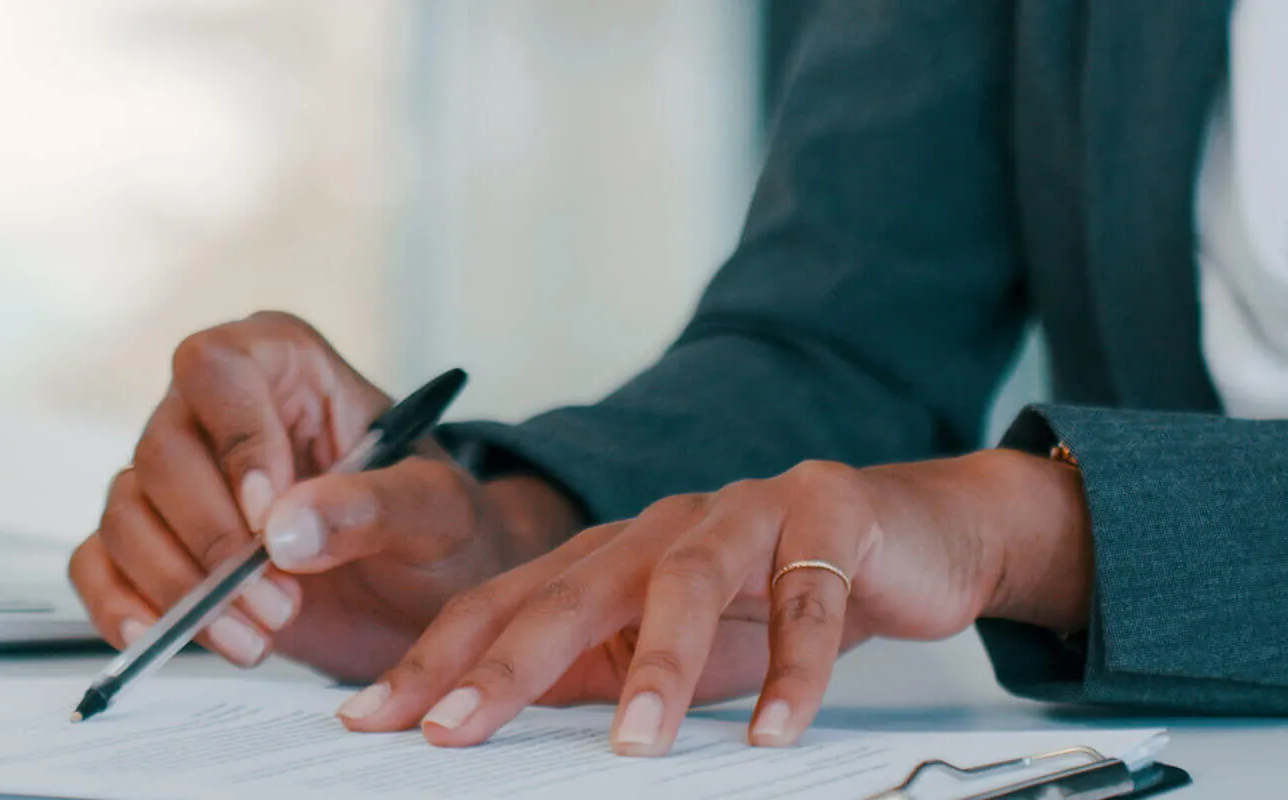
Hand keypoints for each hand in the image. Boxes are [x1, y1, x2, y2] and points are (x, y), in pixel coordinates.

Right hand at [67, 312, 580, 681]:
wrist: (428, 602)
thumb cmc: (439, 533)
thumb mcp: (439, 513)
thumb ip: (374, 506)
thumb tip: (285, 530)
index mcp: (283, 367)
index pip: (217, 367)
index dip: (234, 441)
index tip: (270, 518)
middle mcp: (215, 413)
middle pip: (162, 452)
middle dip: (213, 542)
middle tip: (277, 605)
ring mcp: (178, 480)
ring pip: (127, 512)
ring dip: (180, 588)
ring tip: (255, 639)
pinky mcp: (157, 544)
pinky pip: (99, 561)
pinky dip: (118, 604)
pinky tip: (157, 637)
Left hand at [338, 451, 1091, 755]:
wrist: (913, 535)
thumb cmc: (776, 594)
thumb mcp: (670, 644)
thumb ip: (591, 674)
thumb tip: (491, 726)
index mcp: (607, 554)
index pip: (503, 604)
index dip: (436, 659)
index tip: (374, 719)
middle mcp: (660, 525)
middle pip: (570, 591)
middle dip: (504, 666)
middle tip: (451, 731)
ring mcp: (744, 512)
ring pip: (684, 583)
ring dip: (657, 668)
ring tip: (631, 745)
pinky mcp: (830, 516)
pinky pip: (809, 599)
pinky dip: (795, 669)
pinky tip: (777, 731)